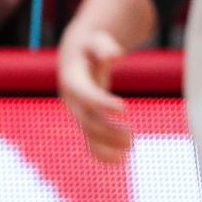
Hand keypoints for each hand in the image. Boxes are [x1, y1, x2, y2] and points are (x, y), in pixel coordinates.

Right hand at [58, 29, 131, 161]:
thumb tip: (115, 55)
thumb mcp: (97, 40)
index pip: (84, 93)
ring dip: (106, 144)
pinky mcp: (84, 119)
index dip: (101, 102)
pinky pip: (89, 139)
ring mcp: (77, 111)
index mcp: (72, 78)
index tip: (124, 109)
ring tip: (130, 148)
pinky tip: (118, 161)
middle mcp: (71, 99)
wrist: (76, 55)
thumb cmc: (91, 46)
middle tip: (131, 139)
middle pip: (86, 119)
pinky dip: (101, 152)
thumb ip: (105, 47)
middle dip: (107, 131)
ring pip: (88, 133)